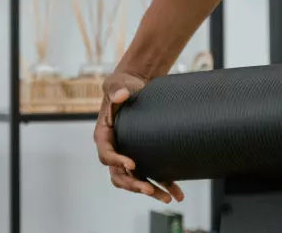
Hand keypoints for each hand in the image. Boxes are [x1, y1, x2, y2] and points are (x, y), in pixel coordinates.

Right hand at [94, 70, 184, 203]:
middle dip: (134, 184)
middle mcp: (115, 150)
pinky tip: (177, 194)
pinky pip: (151, 175)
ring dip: (150, 191)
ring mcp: (129, 156)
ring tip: (166, 197)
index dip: (117, 161)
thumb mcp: (116, 85)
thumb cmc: (122, 86)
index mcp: (104, 136)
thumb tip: (122, 95)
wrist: (135, 87)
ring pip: (136, 181)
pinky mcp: (144, 157)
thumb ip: (116, 89)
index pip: (106, 154)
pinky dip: (164, 185)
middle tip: (148, 189)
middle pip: (119, 175)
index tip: (131, 164)